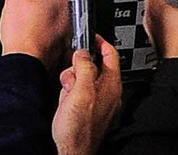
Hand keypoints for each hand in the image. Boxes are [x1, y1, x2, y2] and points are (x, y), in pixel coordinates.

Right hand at [0, 0, 70, 70]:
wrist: (24, 65)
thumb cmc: (21, 34)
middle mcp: (71, 11)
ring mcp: (70, 28)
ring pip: (63, 11)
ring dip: (53, 10)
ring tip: (34, 15)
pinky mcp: (66, 43)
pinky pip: (61, 28)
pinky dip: (53, 27)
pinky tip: (38, 30)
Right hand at [52, 36, 121, 154]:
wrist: (72, 152)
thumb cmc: (78, 129)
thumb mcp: (80, 91)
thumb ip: (84, 68)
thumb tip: (83, 52)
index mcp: (111, 85)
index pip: (110, 54)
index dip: (100, 42)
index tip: (90, 35)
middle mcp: (108, 92)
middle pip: (94, 66)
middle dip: (79, 68)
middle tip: (71, 78)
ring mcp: (99, 102)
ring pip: (84, 79)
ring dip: (72, 82)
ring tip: (67, 95)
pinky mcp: (89, 110)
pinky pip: (79, 93)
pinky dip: (70, 94)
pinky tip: (66, 103)